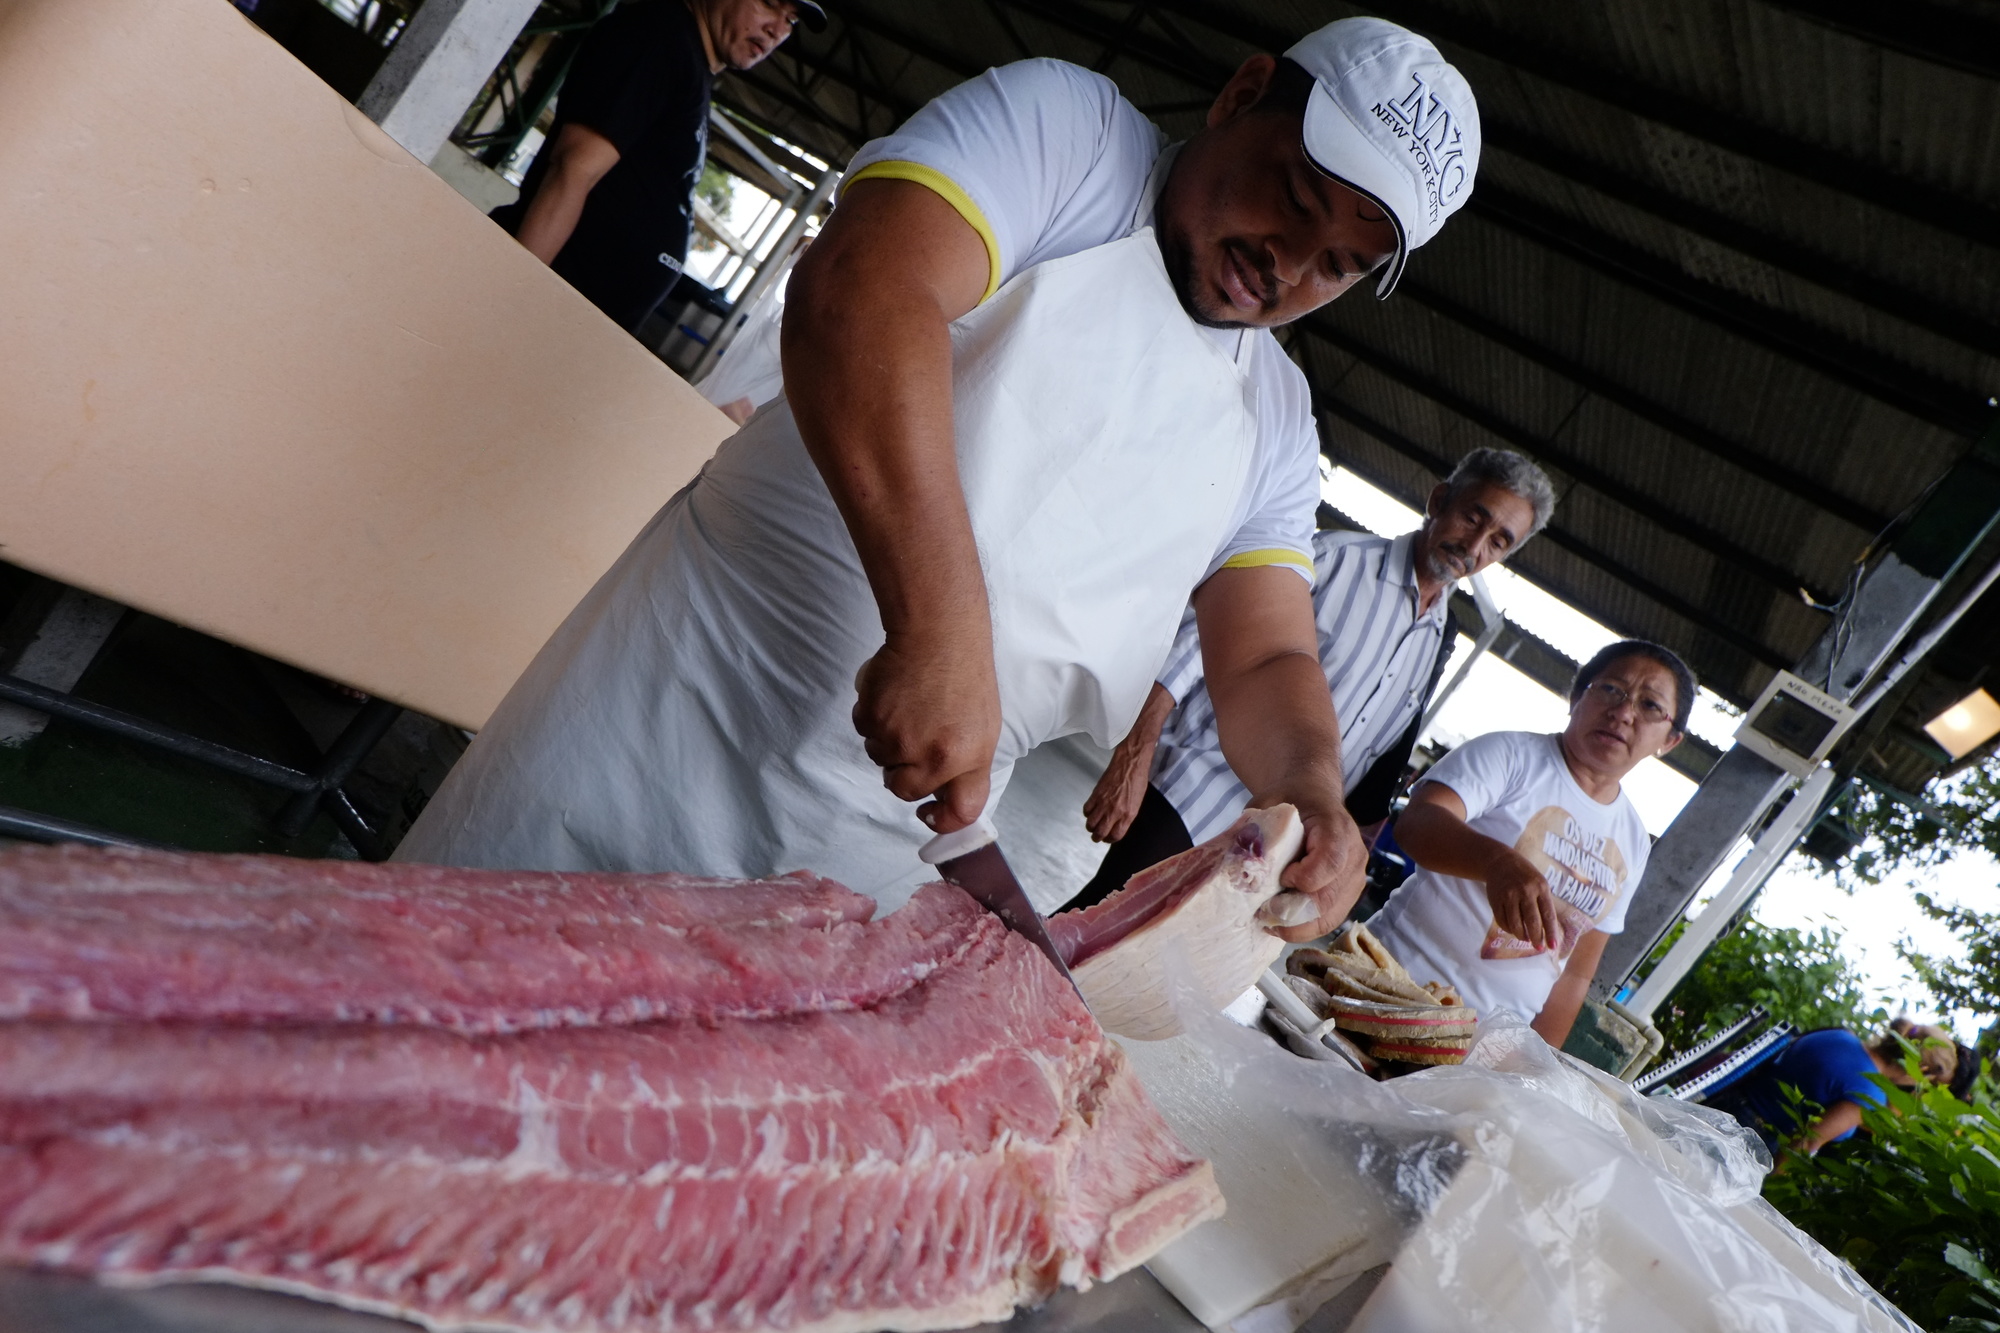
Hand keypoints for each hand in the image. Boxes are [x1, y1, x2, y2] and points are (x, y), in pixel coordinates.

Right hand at [852, 631, 1000, 833]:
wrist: (938, 632)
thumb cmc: (964, 675)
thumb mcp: (983, 727)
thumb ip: (965, 765)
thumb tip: (943, 794)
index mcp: (970, 758)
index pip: (961, 811)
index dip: (942, 821)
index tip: (928, 814)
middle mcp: (935, 756)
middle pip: (904, 790)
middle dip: (904, 772)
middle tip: (913, 739)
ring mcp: (900, 739)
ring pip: (880, 760)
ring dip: (888, 741)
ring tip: (908, 708)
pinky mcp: (872, 719)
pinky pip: (864, 732)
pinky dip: (872, 717)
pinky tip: (892, 696)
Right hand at [1083, 735, 1154, 842]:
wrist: (1130, 764)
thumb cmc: (1137, 780)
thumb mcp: (1137, 803)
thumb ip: (1127, 816)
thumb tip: (1118, 824)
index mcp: (1128, 815)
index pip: (1115, 836)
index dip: (1110, 839)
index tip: (1108, 838)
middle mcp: (1114, 812)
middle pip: (1100, 833)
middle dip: (1097, 837)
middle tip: (1097, 836)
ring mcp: (1103, 803)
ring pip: (1090, 824)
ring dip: (1090, 827)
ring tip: (1093, 825)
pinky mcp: (1095, 795)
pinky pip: (1086, 810)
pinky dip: (1087, 813)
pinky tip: (1091, 811)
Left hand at [1257, 797, 1367, 942]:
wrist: (1313, 797)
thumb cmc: (1289, 801)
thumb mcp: (1267, 805)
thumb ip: (1256, 832)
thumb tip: (1238, 866)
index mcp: (1336, 827)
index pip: (1330, 862)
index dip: (1303, 878)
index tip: (1280, 876)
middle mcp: (1354, 854)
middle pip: (1328, 899)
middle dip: (1291, 914)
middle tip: (1261, 915)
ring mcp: (1355, 878)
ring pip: (1329, 918)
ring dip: (1296, 926)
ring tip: (1268, 920)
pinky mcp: (1349, 895)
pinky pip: (1328, 920)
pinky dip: (1303, 926)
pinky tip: (1280, 920)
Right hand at [1484, 851, 1563, 951]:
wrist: (1500, 862)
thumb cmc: (1525, 876)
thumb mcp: (1539, 884)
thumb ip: (1543, 903)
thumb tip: (1548, 931)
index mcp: (1540, 887)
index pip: (1548, 915)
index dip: (1551, 933)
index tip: (1553, 947)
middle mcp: (1525, 891)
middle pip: (1532, 922)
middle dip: (1536, 938)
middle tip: (1539, 948)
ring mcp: (1508, 895)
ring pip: (1515, 924)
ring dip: (1521, 935)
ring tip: (1525, 939)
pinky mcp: (1495, 899)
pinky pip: (1502, 921)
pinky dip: (1509, 929)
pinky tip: (1513, 930)